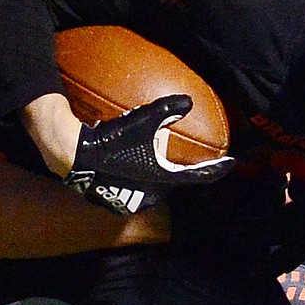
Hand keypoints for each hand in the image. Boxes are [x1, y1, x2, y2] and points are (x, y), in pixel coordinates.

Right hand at [65, 94, 234, 214]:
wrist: (75, 156)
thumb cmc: (112, 140)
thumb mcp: (143, 121)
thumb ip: (167, 110)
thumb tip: (188, 101)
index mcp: (163, 181)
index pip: (199, 176)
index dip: (216, 169)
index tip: (230, 163)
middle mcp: (152, 196)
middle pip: (174, 181)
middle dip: (174, 166)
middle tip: (168, 147)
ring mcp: (133, 203)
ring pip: (154, 187)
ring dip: (155, 173)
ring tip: (147, 154)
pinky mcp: (116, 203)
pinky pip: (136, 190)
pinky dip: (138, 179)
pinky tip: (128, 164)